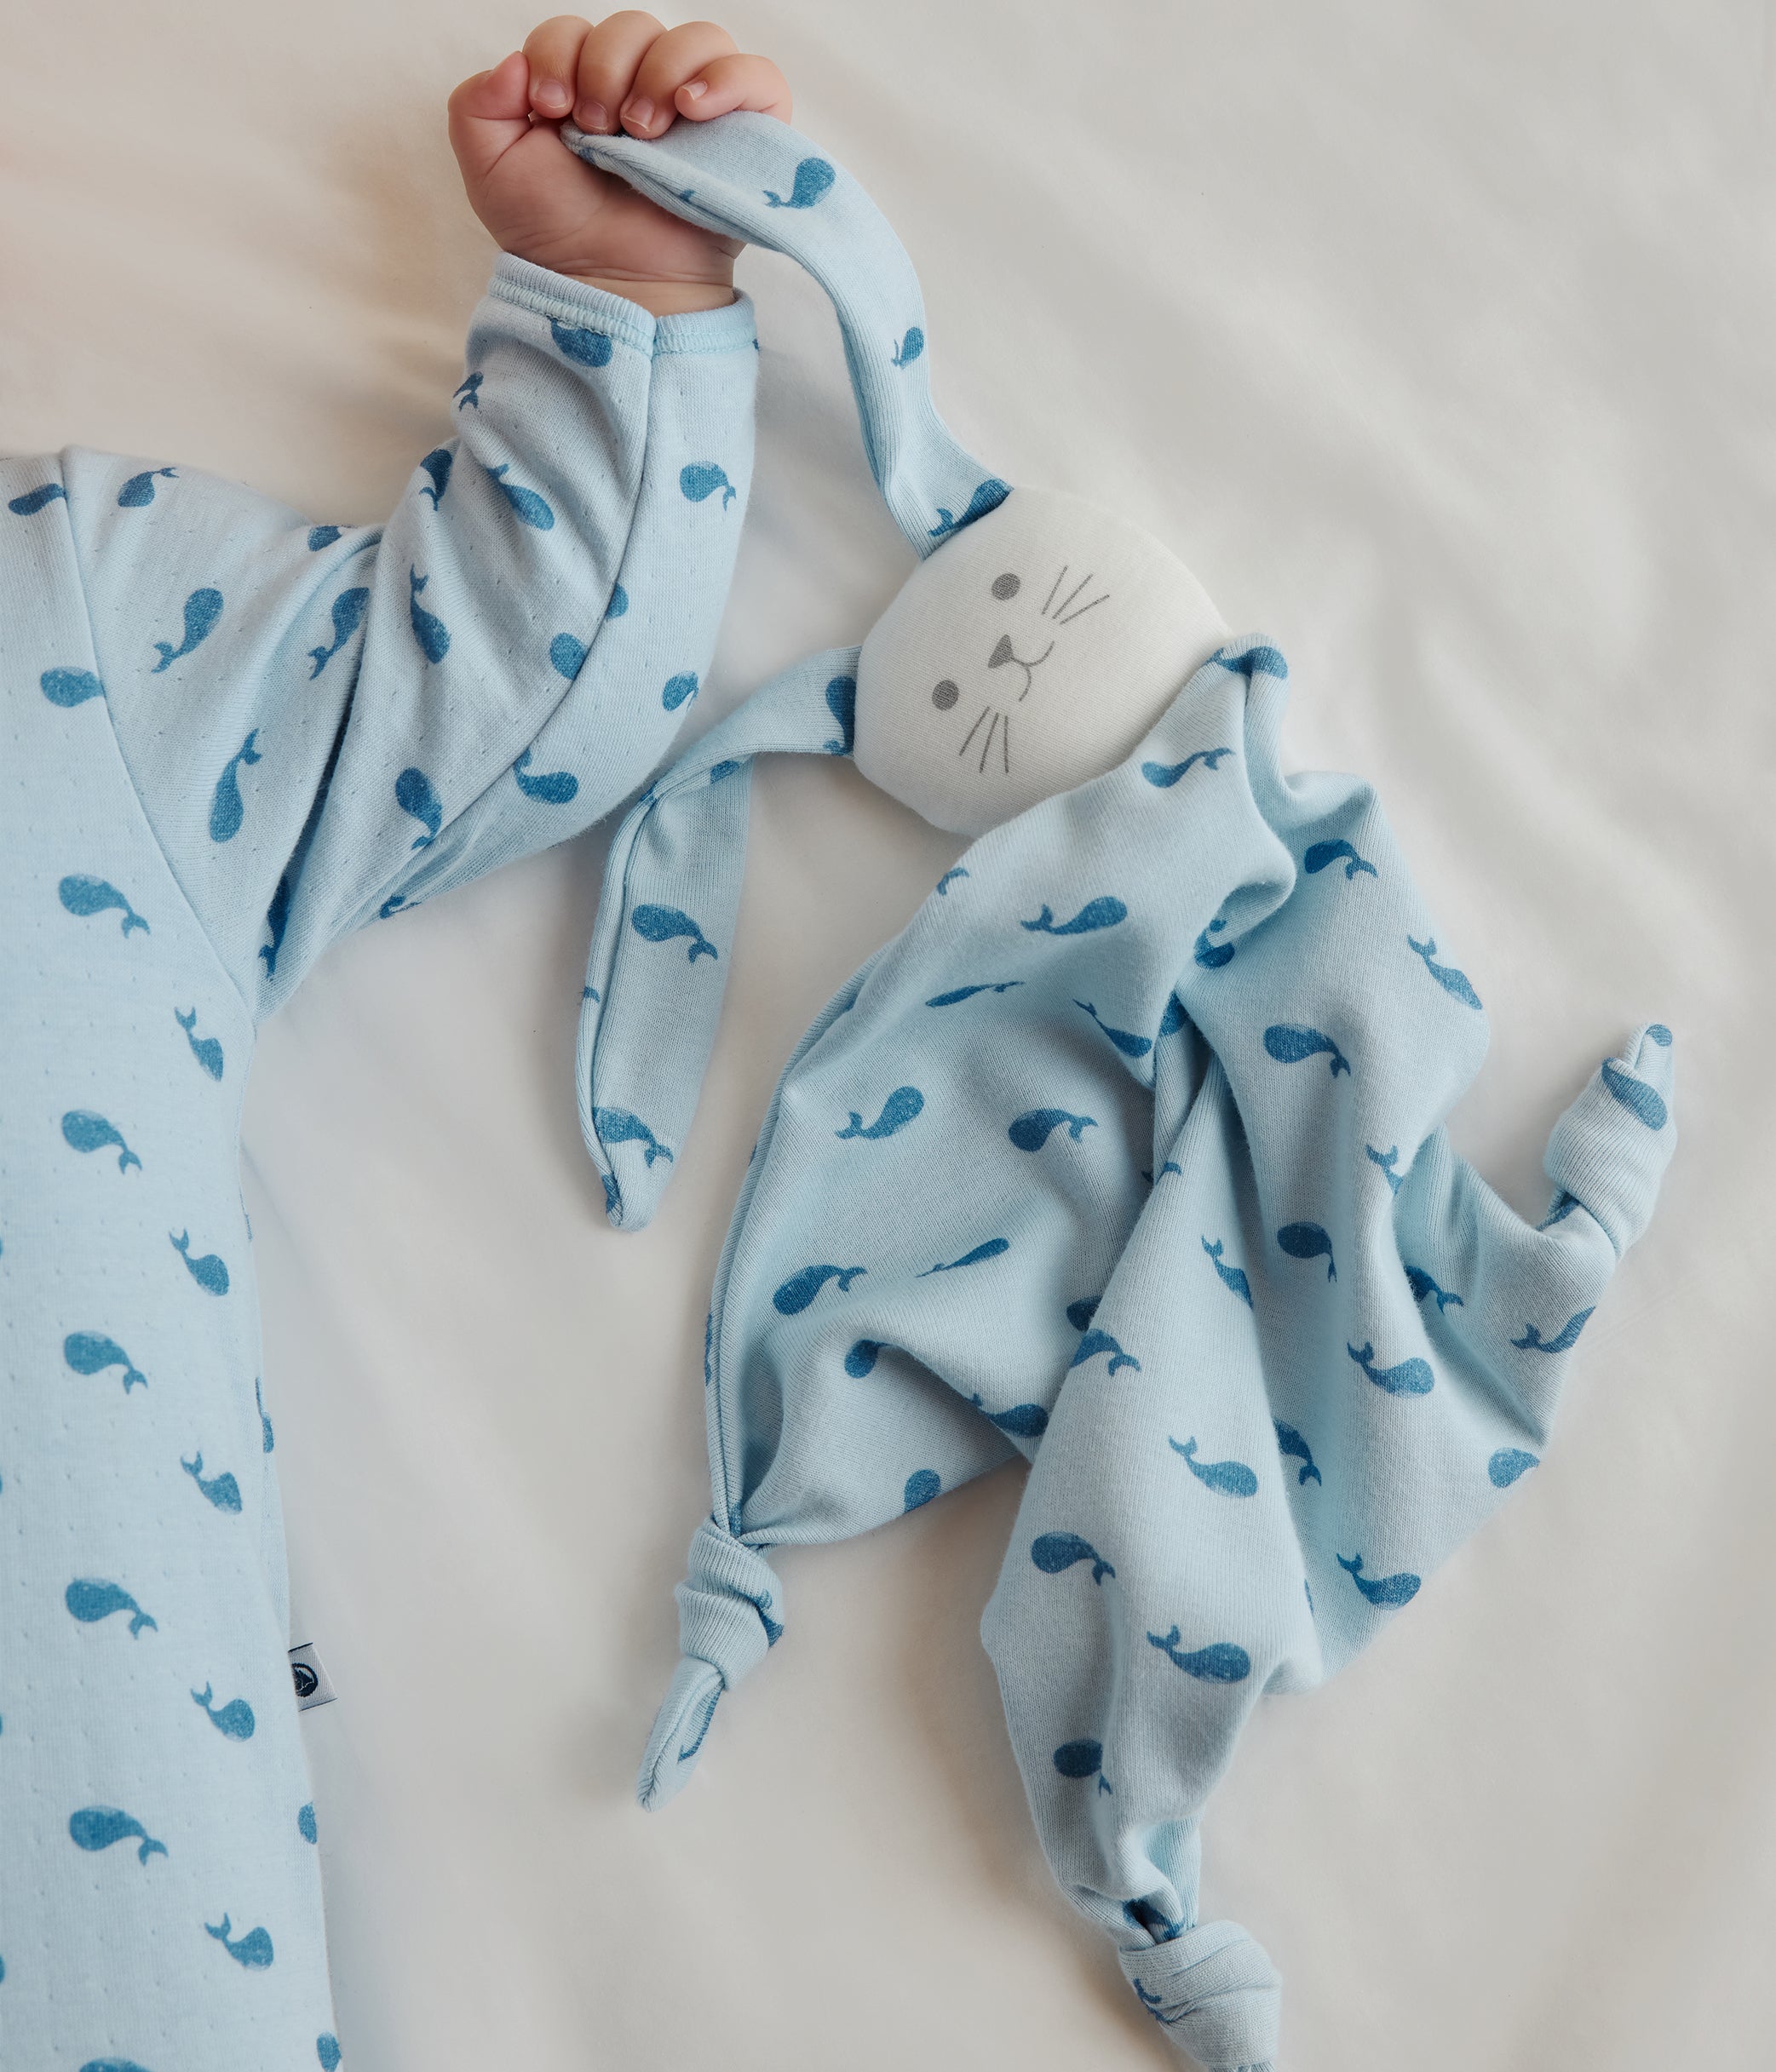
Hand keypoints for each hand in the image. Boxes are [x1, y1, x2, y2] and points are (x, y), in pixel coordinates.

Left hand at [448, 14, 791, 316]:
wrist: (606, 287)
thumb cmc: (554, 236)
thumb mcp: (490, 171)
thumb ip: (475, 105)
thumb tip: (516, 61)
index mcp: (584, 84)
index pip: (575, 28)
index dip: (559, 54)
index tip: (553, 110)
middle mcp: (643, 87)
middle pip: (635, 25)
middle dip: (607, 66)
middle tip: (598, 129)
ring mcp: (698, 112)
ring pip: (699, 39)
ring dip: (662, 70)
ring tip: (642, 130)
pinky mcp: (745, 139)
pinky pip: (758, 78)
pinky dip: (728, 80)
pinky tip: (692, 109)